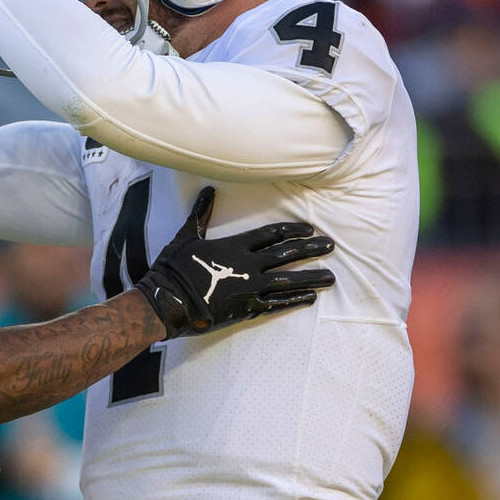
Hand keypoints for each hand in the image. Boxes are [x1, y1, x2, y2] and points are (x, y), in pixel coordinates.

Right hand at [136, 187, 334, 338]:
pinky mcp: (248, 309)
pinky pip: (277, 303)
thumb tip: (207, 190)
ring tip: (331, 276)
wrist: (168, 302)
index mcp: (235, 245)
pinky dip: (294, 300)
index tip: (309, 229)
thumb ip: (201, 214)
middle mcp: (248, 264)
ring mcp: (250, 287)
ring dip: (311, 277)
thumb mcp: (187, 236)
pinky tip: (310, 297)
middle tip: (330, 246)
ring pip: (289, 280)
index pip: (271, 234)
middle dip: (310, 249)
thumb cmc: (174, 268)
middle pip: (287, 254)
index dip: (292, 230)